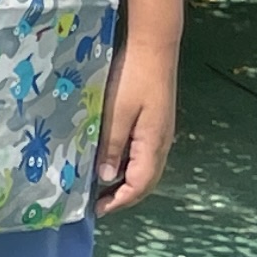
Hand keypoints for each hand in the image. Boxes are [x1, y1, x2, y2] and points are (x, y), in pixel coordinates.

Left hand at [95, 32, 179, 211]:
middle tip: (95, 202)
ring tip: (98, 184)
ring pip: (143, 167)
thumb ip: (111, 145)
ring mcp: (159, 132)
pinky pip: (141, 152)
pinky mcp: (154, 122)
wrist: (154, 46)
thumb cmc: (133, 77)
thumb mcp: (116, 112)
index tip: (97, 210)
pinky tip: (108, 157)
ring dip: (123, 179)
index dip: (119, 201)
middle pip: (145, 180)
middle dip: (122, 195)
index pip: (140, 185)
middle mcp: (161, 142)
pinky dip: (126, 162)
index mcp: (153, 144)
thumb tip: (107, 178)